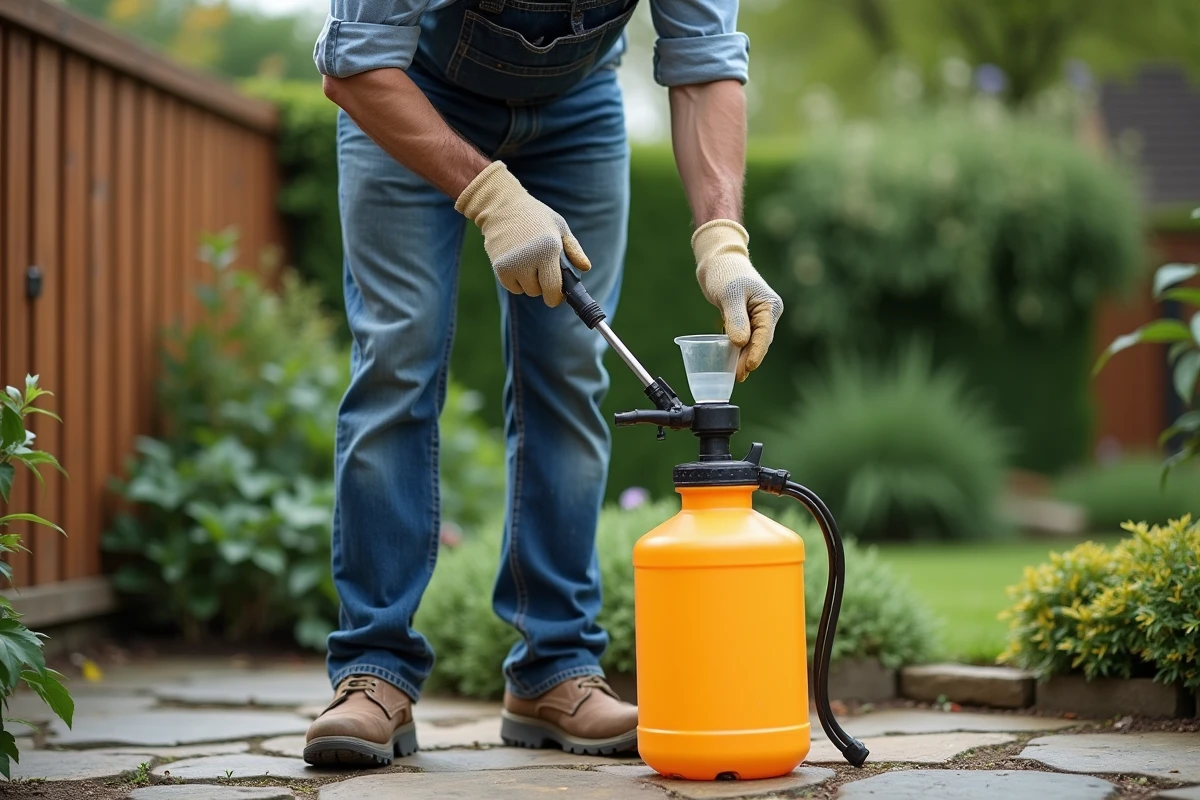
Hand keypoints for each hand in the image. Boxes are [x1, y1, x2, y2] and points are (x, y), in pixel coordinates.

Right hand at [455, 161, 589, 306]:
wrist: (502, 206)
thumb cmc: (535, 217)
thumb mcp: (559, 227)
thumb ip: (574, 250)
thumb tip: (585, 268)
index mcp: (549, 249)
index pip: (553, 289)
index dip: (556, 296)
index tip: (558, 296)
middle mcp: (530, 258)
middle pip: (538, 292)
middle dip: (543, 286)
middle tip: (542, 270)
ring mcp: (512, 264)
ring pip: (525, 290)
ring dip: (529, 283)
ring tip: (528, 263)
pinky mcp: (499, 267)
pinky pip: (512, 287)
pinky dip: (515, 281)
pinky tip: (516, 263)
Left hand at [692, 219, 783, 381]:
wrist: (717, 260)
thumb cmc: (725, 273)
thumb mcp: (729, 295)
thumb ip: (736, 319)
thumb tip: (741, 343)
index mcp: (769, 306)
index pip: (764, 334)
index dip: (756, 352)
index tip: (748, 367)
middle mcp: (767, 312)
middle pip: (759, 342)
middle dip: (749, 359)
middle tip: (738, 376)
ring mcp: (757, 317)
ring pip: (752, 342)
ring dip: (743, 357)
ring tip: (735, 375)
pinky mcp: (746, 319)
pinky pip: (744, 338)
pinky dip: (738, 350)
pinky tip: (732, 363)